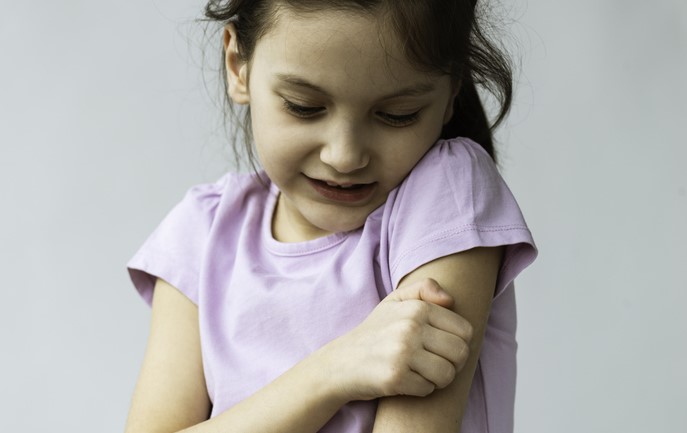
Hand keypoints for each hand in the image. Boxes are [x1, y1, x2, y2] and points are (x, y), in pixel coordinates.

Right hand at [319, 278, 472, 401]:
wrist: (342, 362)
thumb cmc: (375, 331)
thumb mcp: (395, 301)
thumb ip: (424, 288)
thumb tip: (450, 300)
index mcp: (416, 308)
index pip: (465, 331)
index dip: (459, 343)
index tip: (444, 348)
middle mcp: (410, 328)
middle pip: (460, 353)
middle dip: (453, 364)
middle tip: (437, 364)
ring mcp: (402, 352)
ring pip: (447, 374)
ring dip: (439, 379)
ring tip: (424, 373)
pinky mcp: (395, 377)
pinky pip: (428, 388)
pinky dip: (421, 389)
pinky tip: (408, 380)